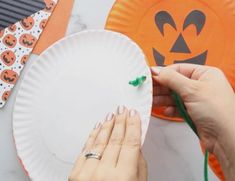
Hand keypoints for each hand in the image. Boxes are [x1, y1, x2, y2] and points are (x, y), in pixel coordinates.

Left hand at [69, 107, 146, 180]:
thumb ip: (138, 166)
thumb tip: (135, 145)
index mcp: (123, 178)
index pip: (130, 144)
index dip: (133, 126)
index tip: (135, 115)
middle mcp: (104, 174)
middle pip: (115, 140)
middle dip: (121, 122)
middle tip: (123, 110)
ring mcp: (87, 174)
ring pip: (100, 142)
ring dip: (107, 126)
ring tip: (112, 115)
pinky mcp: (75, 174)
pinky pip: (85, 149)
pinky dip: (92, 136)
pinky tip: (98, 127)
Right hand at [151, 64, 234, 179]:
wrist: (226, 138)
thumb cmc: (217, 111)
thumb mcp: (192, 90)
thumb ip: (172, 79)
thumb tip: (156, 70)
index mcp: (205, 74)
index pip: (178, 68)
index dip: (163, 73)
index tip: (149, 76)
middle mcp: (201, 85)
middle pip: (175, 82)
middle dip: (161, 87)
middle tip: (147, 90)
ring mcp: (197, 99)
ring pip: (174, 95)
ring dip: (163, 98)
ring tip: (152, 101)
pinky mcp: (193, 111)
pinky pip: (178, 106)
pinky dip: (171, 108)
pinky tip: (167, 111)